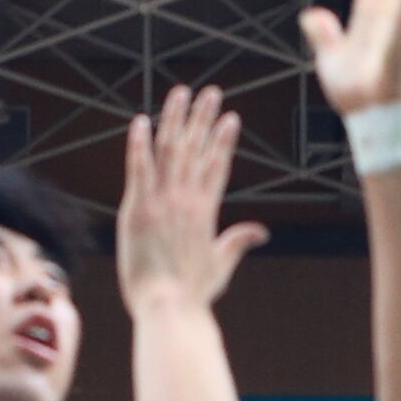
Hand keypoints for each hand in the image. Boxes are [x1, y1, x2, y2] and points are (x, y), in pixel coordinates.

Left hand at [111, 87, 263, 312]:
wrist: (169, 308)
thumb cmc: (193, 293)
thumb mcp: (221, 264)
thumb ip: (238, 241)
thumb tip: (261, 231)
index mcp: (207, 212)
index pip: (218, 166)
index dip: (224, 140)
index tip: (230, 118)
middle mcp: (187, 200)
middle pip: (197, 149)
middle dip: (204, 118)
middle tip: (210, 92)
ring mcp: (163, 202)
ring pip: (170, 150)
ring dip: (176, 118)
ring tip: (181, 93)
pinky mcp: (139, 209)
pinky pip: (139, 169)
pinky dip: (140, 144)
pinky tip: (141, 121)